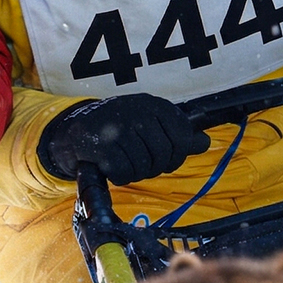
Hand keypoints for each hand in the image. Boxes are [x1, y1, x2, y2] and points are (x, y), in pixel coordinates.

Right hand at [38, 93, 209, 185]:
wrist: (77, 130)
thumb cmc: (119, 128)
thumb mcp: (150, 124)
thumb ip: (178, 134)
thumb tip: (205, 143)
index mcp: (155, 105)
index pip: (183, 139)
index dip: (175, 156)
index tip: (162, 158)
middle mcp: (139, 112)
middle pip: (166, 155)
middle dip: (155, 167)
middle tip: (140, 163)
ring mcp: (120, 127)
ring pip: (145, 166)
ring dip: (136, 173)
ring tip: (125, 162)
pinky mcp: (103, 145)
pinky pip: (125, 173)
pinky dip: (120, 176)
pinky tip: (112, 167)